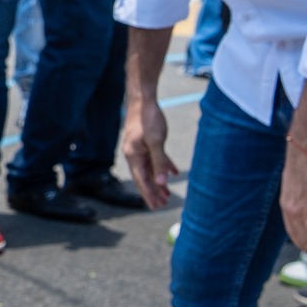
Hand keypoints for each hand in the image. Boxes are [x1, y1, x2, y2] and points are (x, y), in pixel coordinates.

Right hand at [120, 93, 176, 208]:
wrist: (143, 99)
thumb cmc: (148, 118)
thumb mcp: (156, 141)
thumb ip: (159, 162)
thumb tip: (162, 182)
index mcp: (134, 156)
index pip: (141, 180)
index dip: (149, 194)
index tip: (156, 207)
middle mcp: (135, 155)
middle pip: (144, 178)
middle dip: (153, 192)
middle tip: (162, 205)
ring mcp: (140, 149)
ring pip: (150, 170)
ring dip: (159, 182)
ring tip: (168, 194)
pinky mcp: (147, 143)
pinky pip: (155, 159)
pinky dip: (164, 167)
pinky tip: (173, 172)